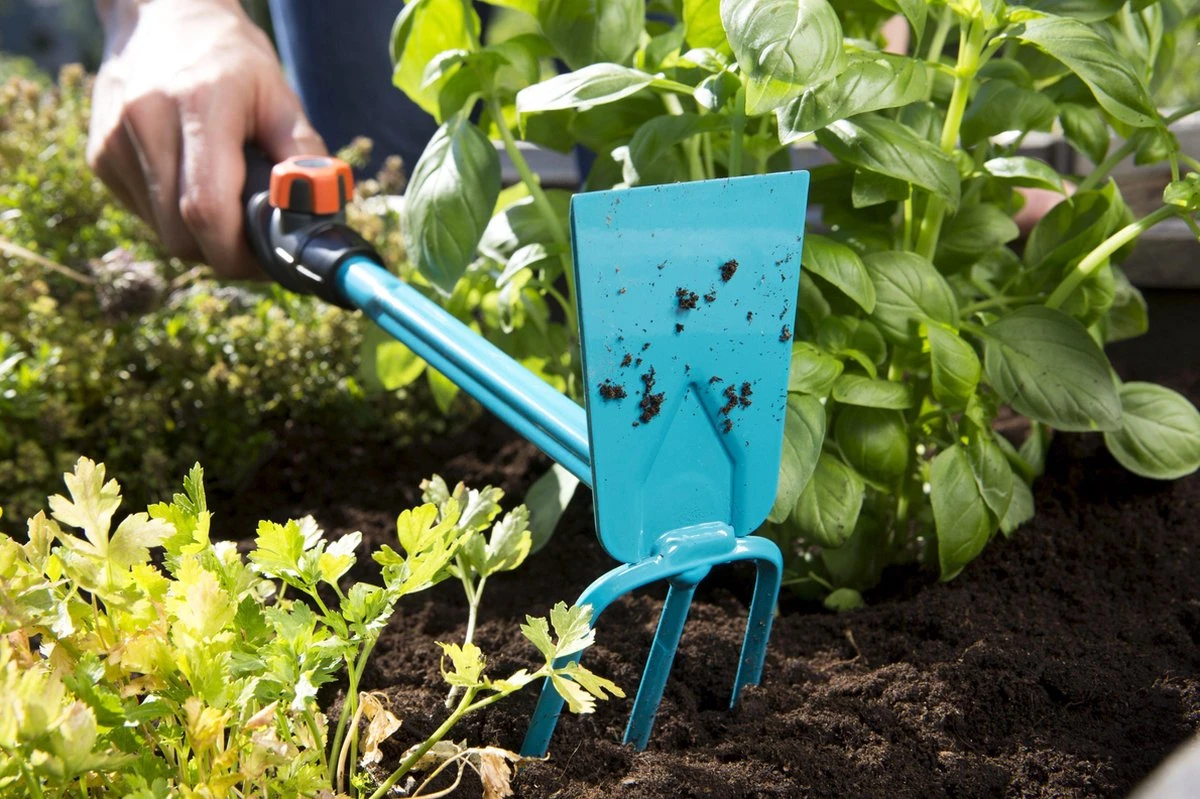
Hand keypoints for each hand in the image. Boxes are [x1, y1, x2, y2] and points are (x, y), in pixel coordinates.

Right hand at [88, 0, 326, 277]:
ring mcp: (115, 141)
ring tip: (227, 207)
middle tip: (254, 244)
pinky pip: (143, 215)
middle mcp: (146, 122)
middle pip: (181, 235)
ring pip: (161, 233)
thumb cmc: (233, 62)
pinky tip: (191, 184)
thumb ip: (304, 155)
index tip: (268, 262)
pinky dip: (173, 218)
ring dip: (199, 238)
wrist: (162, 18)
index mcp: (199, 105)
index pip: (208, 210)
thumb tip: (320, 211)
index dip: (239, 255)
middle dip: (222, 254)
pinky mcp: (99, 155)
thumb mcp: (281, 97)